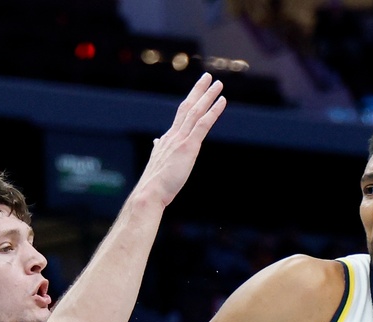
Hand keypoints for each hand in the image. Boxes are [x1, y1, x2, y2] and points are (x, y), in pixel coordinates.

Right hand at [137, 73, 226, 206]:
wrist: (150, 193)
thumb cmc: (155, 183)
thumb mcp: (158, 162)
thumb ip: (159, 149)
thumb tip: (157, 142)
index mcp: (168, 139)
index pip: (181, 116)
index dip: (190, 102)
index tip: (197, 92)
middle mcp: (174, 135)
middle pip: (187, 107)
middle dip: (198, 91)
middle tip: (208, 77)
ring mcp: (181, 139)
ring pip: (195, 111)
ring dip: (208, 96)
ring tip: (218, 84)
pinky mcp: (188, 146)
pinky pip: (203, 124)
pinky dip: (213, 111)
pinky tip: (222, 101)